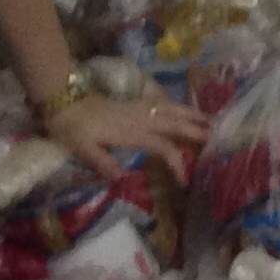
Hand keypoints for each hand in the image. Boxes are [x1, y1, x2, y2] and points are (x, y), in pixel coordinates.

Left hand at [42, 86, 206, 180]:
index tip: (185, 178)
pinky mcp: (133, 103)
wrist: (62, 100)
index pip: (162, 146)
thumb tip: (121, 178)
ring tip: (209, 118)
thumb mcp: (82, 148)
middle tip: (217, 136)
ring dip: (191, 114)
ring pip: (171, 109)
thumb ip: (101, 161)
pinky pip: (162, 102)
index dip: (176, 162)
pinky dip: (176, 106)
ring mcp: (137, 108)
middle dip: (196, 129)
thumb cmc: (71, 128)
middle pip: (174, 123)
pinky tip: (182, 109)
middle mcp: (139, 118)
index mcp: (131, 132)